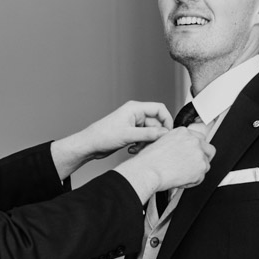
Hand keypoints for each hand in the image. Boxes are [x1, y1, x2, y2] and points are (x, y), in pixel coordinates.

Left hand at [51, 101, 172, 178]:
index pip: (159, 109)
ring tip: (137, 148)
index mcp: (135, 108)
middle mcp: (135, 114)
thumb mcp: (128, 135)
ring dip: (146, 142)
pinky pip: (143, 138)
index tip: (168, 133)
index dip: (166, 120)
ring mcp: (132, 124)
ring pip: (150, 132)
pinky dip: (140, 145)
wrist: (90, 145)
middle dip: (154, 135)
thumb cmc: (102, 136)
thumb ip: (148, 134)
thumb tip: (164, 133)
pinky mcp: (130, 133)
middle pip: (156, 123)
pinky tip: (132, 150)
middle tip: (151, 145)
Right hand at [114, 125, 214, 203]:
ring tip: (181, 176)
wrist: (148, 170)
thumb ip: (175, 144)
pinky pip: (200, 178)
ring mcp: (199, 153)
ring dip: (196, 172)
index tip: (192, 155)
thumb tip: (179, 151)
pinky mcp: (201, 167)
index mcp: (183, 132)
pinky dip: (192, 182)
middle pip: (208, 149)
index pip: (199, 138)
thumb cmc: (148, 160)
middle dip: (202, 159)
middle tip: (193, 167)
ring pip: (205, 165)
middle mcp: (193, 140)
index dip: (196, 149)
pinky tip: (180, 181)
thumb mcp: (161, 143)